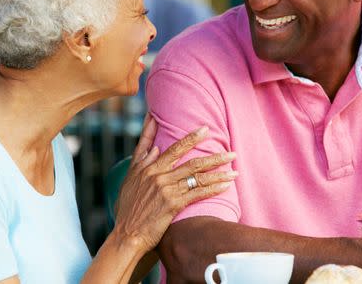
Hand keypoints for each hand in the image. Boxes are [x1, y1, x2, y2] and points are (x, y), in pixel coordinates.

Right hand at [113, 116, 236, 251]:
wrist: (127, 235)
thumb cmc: (127, 211)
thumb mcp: (128, 182)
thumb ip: (140, 162)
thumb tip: (155, 148)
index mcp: (145, 167)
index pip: (169, 146)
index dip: (186, 136)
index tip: (202, 128)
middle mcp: (156, 174)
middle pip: (186, 156)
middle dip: (207, 148)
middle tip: (223, 142)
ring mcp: (165, 188)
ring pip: (197, 173)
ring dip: (218, 169)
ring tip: (234, 166)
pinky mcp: (173, 203)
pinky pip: (198, 192)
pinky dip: (214, 188)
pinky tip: (226, 185)